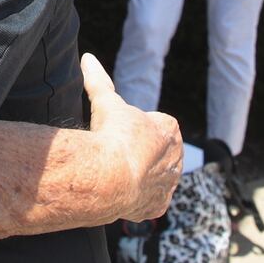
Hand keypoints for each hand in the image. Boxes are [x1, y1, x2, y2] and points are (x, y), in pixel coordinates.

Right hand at [82, 54, 181, 221]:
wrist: (109, 177)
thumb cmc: (110, 135)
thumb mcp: (105, 101)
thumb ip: (98, 80)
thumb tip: (87, 57)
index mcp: (170, 130)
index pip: (157, 124)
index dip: (136, 126)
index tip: (120, 130)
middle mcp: (176, 158)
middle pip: (158, 151)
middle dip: (141, 151)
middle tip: (116, 151)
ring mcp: (168, 184)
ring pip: (157, 177)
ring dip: (141, 175)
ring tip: (116, 172)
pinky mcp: (158, 205)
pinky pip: (151, 201)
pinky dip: (138, 198)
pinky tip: (121, 192)